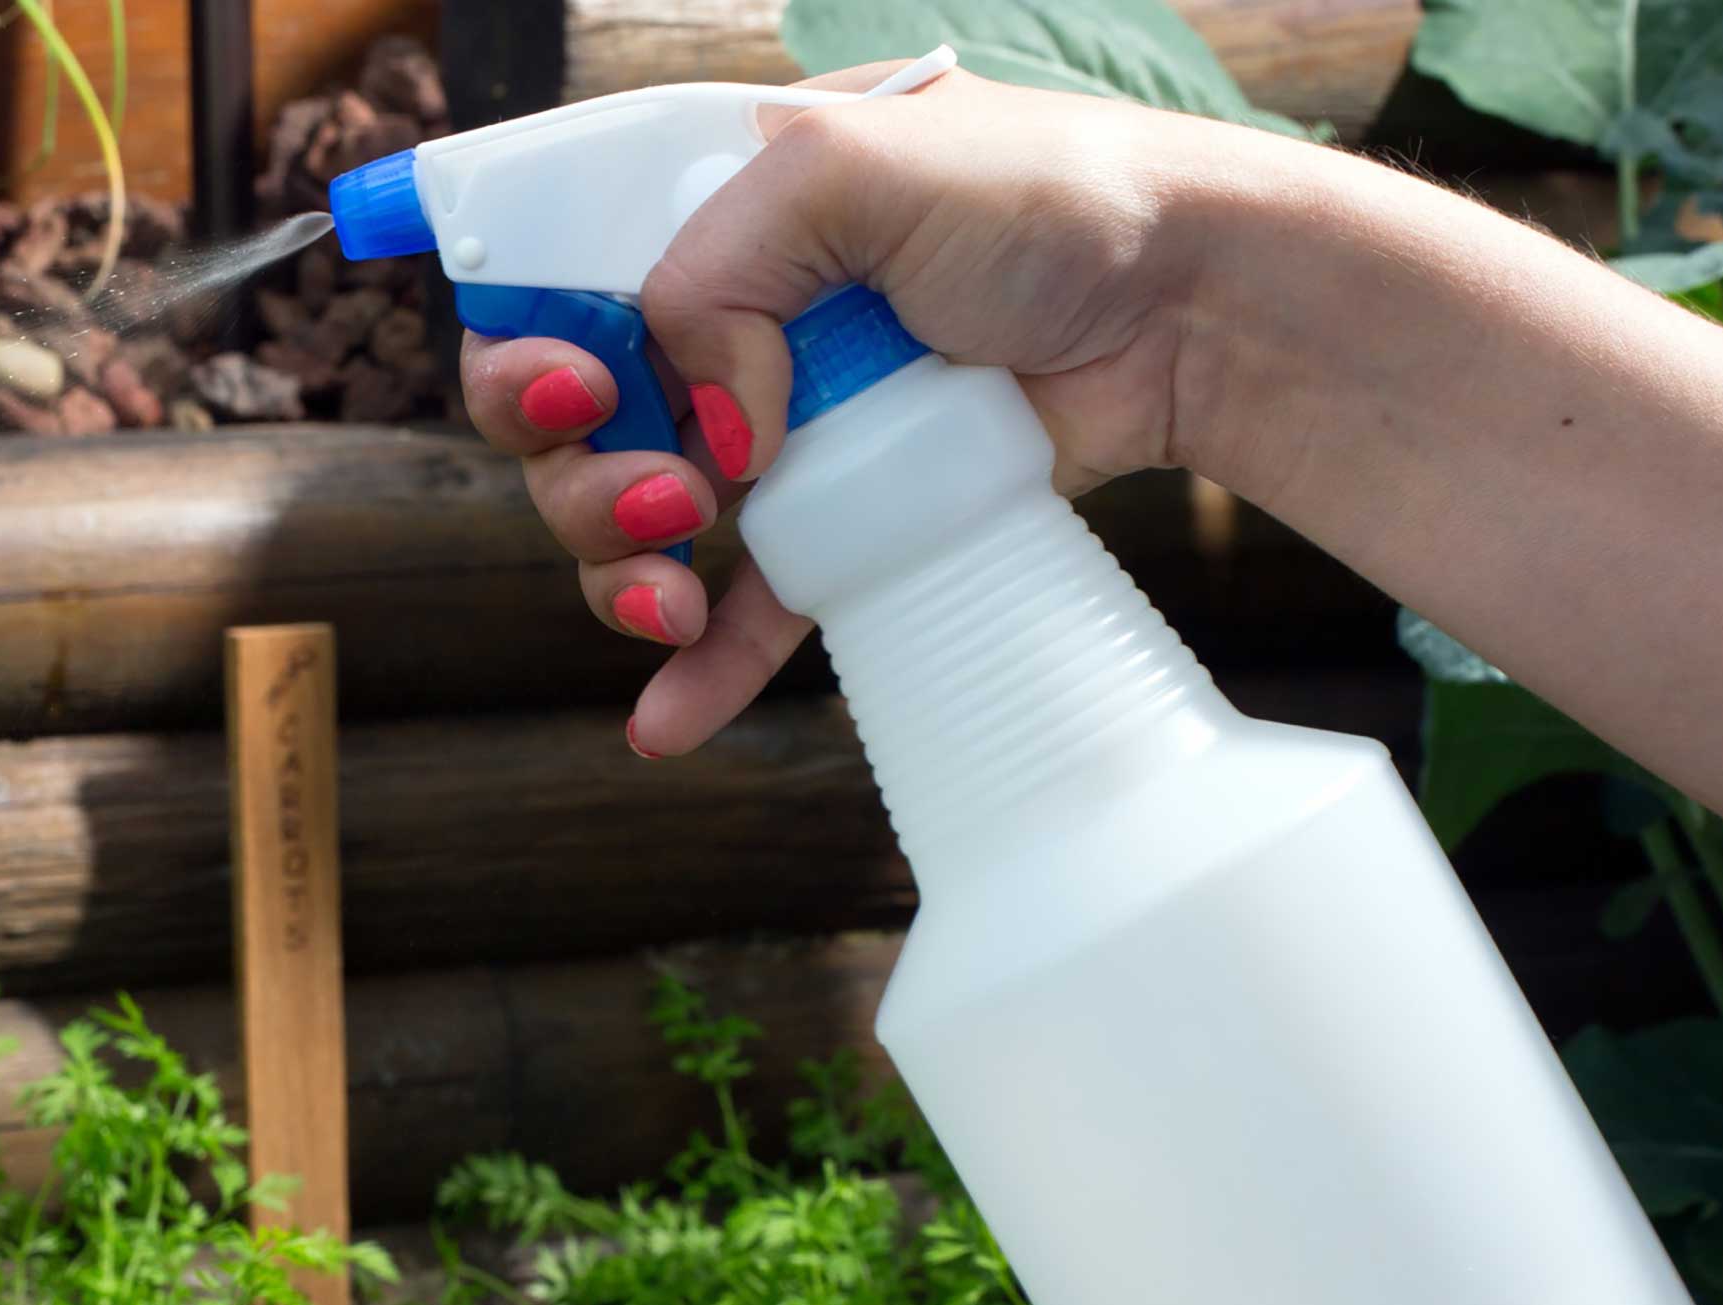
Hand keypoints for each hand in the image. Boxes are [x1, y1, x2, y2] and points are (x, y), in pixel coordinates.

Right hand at [461, 62, 1323, 753]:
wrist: (1196, 310)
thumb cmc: (1054, 198)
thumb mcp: (860, 165)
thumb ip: (726, 263)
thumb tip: (711, 419)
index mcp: (714, 214)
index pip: (553, 285)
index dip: (527, 352)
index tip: (578, 392)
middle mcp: (729, 321)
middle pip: (571, 423)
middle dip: (576, 476)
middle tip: (661, 491)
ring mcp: (783, 428)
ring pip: (636, 522)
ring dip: (618, 571)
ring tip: (675, 587)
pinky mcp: (846, 523)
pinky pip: (746, 609)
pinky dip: (698, 669)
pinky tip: (665, 721)